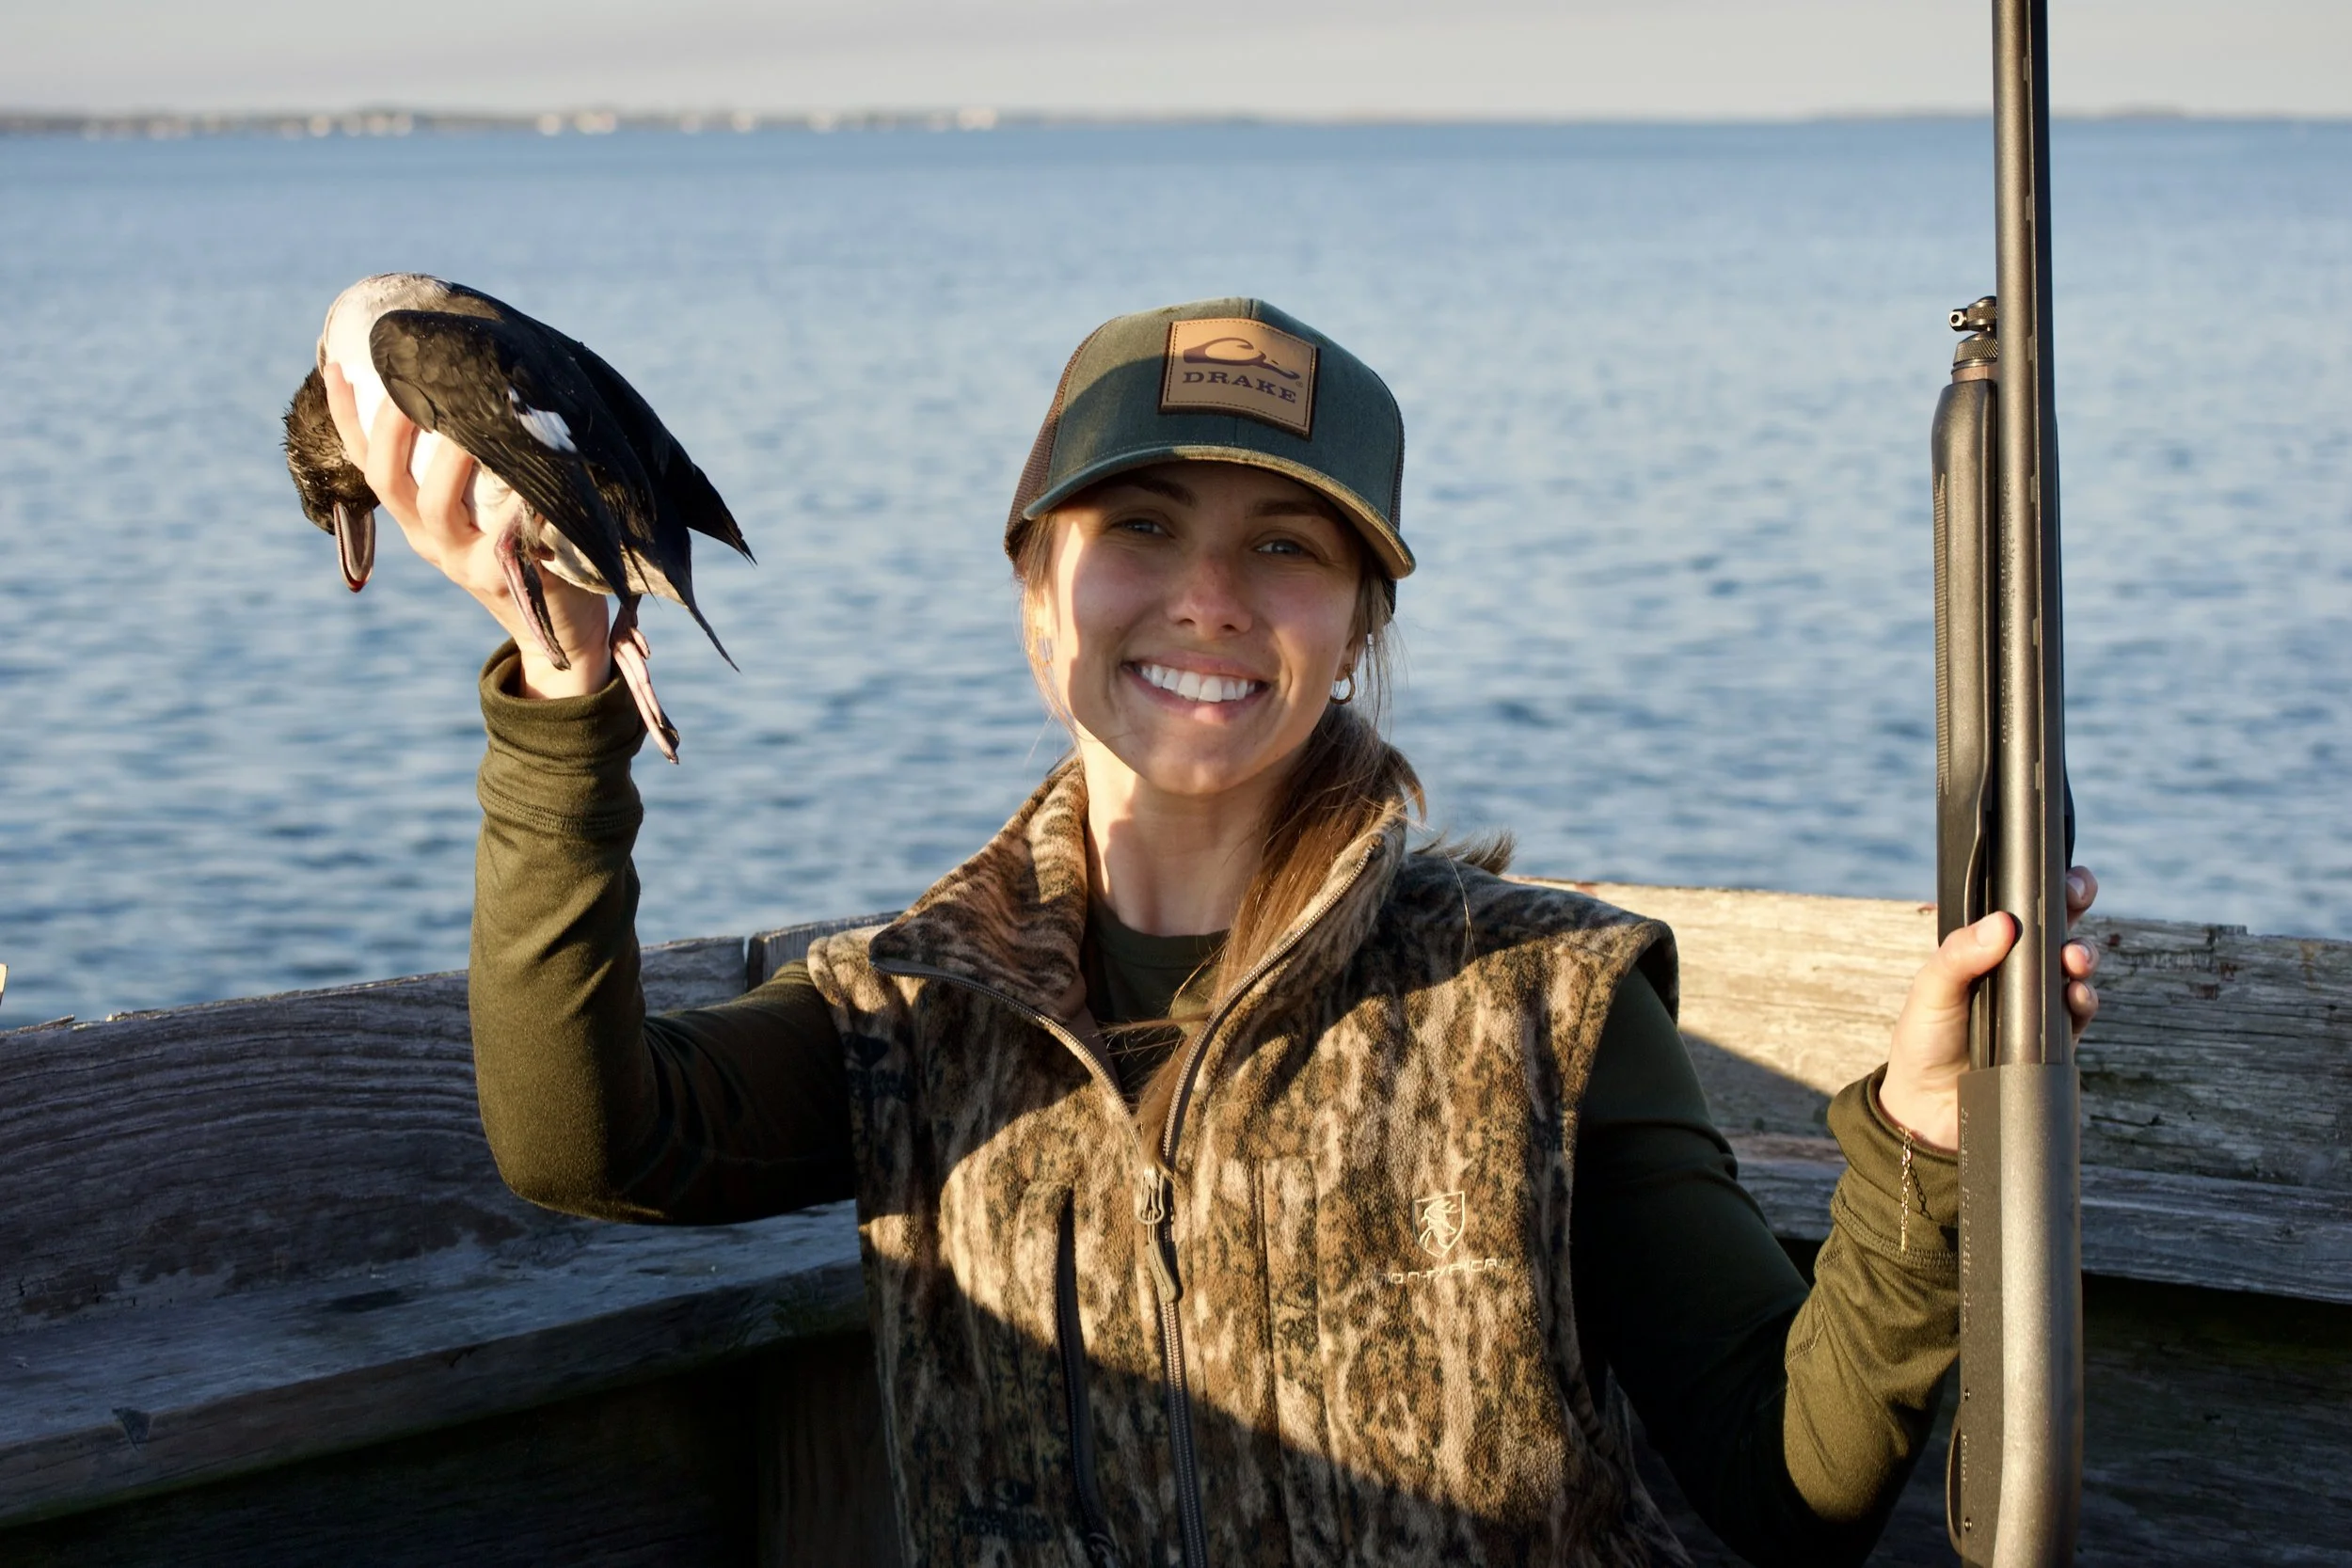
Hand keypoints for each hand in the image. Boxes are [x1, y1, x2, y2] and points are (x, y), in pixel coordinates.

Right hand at [322, 364, 610, 696]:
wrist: (564, 627)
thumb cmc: (529, 547)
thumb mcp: (490, 504)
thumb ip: (476, 462)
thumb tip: (477, 390)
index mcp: (417, 516)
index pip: (368, 462)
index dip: (348, 417)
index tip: (336, 366)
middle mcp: (429, 538)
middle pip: (389, 481)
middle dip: (394, 430)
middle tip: (413, 383)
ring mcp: (462, 561)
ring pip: (436, 508)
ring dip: (451, 462)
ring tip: (471, 426)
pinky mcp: (503, 579)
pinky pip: (502, 541)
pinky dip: (513, 510)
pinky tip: (527, 488)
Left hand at [1876, 866, 2100, 1150]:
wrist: (1929, 1109)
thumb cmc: (1924, 1040)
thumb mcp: (1931, 991)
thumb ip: (1959, 956)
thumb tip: (2002, 924)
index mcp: (1984, 949)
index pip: (2018, 908)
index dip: (2042, 886)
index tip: (2059, 871)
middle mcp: (2017, 970)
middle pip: (2057, 925)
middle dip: (2075, 904)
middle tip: (2078, 895)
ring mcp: (2038, 1002)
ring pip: (2075, 965)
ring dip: (2082, 953)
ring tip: (2073, 958)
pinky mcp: (2054, 1038)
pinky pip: (2079, 1011)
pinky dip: (2084, 999)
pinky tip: (2077, 996)